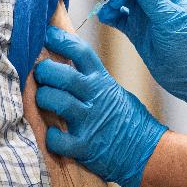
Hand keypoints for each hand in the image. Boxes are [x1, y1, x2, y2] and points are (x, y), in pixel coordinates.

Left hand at [34, 26, 167, 186]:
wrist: (148, 151)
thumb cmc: (127, 119)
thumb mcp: (113, 91)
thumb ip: (91, 79)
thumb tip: (62, 64)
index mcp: (102, 81)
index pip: (81, 52)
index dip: (61, 40)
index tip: (46, 35)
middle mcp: (96, 98)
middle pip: (65, 76)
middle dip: (45, 71)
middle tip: (38, 72)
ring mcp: (90, 122)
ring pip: (58, 102)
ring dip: (43, 99)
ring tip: (42, 99)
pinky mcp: (86, 147)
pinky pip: (59, 139)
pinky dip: (51, 136)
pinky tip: (52, 134)